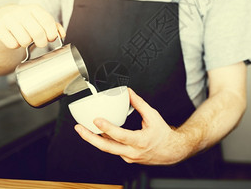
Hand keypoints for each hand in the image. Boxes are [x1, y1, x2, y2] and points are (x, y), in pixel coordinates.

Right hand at [0, 4, 65, 48]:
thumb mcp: (38, 20)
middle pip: (37, 33)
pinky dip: (15, 45)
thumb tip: (61, 34)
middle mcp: (20, 11)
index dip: (52, 33)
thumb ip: (52, 26)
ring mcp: (7, 19)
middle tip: (40, 43)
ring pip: (25, 40)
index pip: (47, 21)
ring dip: (26, 44)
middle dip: (41, 42)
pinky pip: (12, 44)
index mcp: (33, 8)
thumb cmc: (23, 22)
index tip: (51, 39)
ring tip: (23, 38)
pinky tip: (13, 39)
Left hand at [74, 89, 188, 164]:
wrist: (171, 152)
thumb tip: (129, 92)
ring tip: (82, 129)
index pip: (120, 135)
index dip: (107, 128)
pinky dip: (104, 141)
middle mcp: (132, 151)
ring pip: (107, 149)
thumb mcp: (153, 116)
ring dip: (94, 139)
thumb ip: (139, 103)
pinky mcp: (126, 158)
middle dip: (90, 137)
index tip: (97, 120)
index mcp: (140, 141)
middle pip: (107, 147)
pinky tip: (97, 133)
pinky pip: (112, 149)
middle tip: (79, 128)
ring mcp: (128, 157)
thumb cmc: (163, 135)